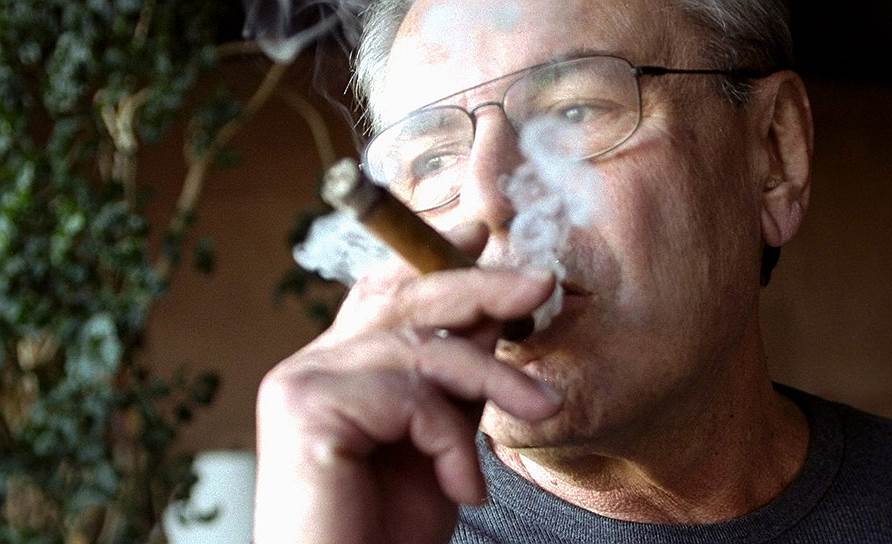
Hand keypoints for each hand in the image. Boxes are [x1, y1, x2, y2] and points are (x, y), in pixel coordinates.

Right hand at [253, 223, 561, 543]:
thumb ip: (454, 383)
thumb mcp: (437, 442)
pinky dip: (451, 443)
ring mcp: (301, 383)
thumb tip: (493, 316)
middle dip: (479, 284)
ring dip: (496, 379)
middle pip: (402, 300)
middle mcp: (307, 367)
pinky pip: (410, 397)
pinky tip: (461, 488)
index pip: (384, 294)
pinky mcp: (306, 409)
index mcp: (334, 369)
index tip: (478, 231)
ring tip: (543, 408)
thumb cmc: (385, 532)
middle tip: (540, 280)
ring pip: (421, 348)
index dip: (431, 259)